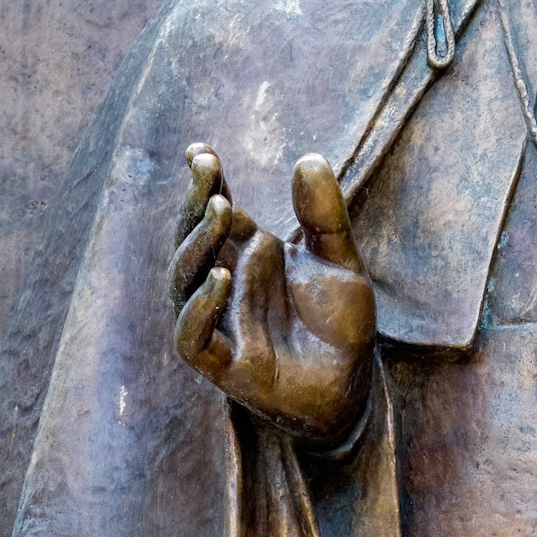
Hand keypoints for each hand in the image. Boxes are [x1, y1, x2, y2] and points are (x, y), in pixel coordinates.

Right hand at [169, 143, 375, 446]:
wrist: (352, 385)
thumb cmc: (340, 324)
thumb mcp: (340, 261)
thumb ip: (324, 215)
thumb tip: (309, 157)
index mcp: (246, 254)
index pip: (214, 211)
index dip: (203, 182)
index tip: (199, 150)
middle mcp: (225, 284)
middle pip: (192, 238)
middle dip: (195, 202)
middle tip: (208, 168)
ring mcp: (220, 322)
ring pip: (183, 281)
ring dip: (196, 244)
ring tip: (222, 209)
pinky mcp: (223, 365)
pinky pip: (192, 337)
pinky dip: (199, 307)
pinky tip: (219, 275)